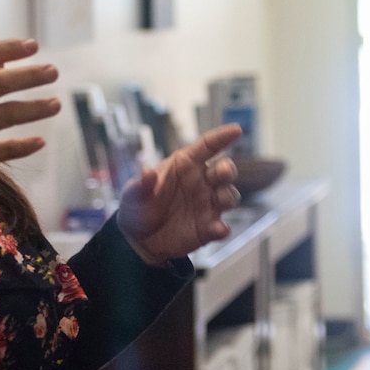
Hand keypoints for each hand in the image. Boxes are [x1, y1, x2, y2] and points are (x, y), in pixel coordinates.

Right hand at [0, 39, 61, 199]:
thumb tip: (5, 60)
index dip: (10, 48)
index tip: (33, 46)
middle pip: (0, 82)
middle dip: (30, 75)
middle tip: (52, 71)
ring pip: (8, 113)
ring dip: (36, 108)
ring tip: (56, 104)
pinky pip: (6, 149)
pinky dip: (25, 145)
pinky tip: (39, 141)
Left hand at [115, 125, 242, 263]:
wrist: (138, 239)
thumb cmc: (138, 206)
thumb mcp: (133, 195)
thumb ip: (141, 185)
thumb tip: (147, 172)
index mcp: (185, 165)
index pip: (207, 146)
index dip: (222, 137)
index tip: (236, 130)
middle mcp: (201, 182)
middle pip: (224, 170)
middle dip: (227, 170)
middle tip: (223, 172)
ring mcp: (207, 205)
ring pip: (228, 196)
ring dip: (228, 196)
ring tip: (220, 200)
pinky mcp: (207, 228)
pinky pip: (221, 227)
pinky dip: (222, 228)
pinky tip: (219, 230)